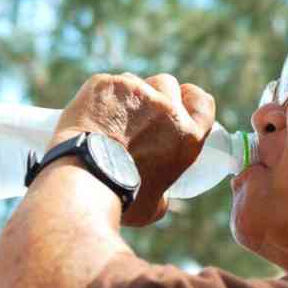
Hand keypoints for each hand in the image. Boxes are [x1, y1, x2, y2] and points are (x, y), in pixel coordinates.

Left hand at [50, 72, 215, 225]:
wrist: (85, 180)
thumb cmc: (121, 198)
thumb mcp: (156, 206)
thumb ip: (163, 191)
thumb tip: (158, 194)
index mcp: (187, 136)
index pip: (202, 103)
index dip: (189, 99)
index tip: (179, 103)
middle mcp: (167, 109)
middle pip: (167, 84)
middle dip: (155, 94)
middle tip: (136, 115)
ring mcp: (136, 91)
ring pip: (134, 81)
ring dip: (126, 95)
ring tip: (108, 119)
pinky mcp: (106, 84)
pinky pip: (106, 84)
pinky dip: (100, 97)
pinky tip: (90, 116)